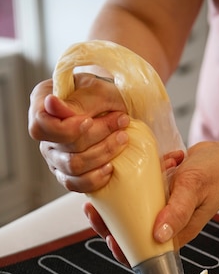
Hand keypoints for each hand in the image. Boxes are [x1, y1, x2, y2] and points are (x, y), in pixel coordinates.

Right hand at [28, 73, 129, 191]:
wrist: (115, 109)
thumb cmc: (104, 95)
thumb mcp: (96, 89)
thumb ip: (77, 100)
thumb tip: (52, 105)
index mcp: (42, 106)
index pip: (40, 125)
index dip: (65, 128)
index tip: (88, 121)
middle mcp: (45, 134)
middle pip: (64, 146)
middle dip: (98, 135)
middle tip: (121, 121)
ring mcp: (55, 157)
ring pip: (73, 166)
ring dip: (103, 154)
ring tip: (122, 139)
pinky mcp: (67, 174)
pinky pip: (76, 184)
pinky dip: (96, 178)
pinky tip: (110, 167)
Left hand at [84, 138, 218, 259]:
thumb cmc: (218, 173)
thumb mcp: (194, 189)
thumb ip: (177, 212)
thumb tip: (158, 236)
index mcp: (176, 233)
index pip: (145, 252)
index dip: (124, 250)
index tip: (108, 236)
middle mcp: (168, 224)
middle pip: (133, 233)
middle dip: (111, 223)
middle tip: (95, 208)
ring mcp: (164, 208)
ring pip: (133, 214)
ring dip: (116, 204)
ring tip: (102, 192)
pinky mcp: (161, 193)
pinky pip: (139, 195)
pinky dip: (130, 186)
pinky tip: (125, 174)